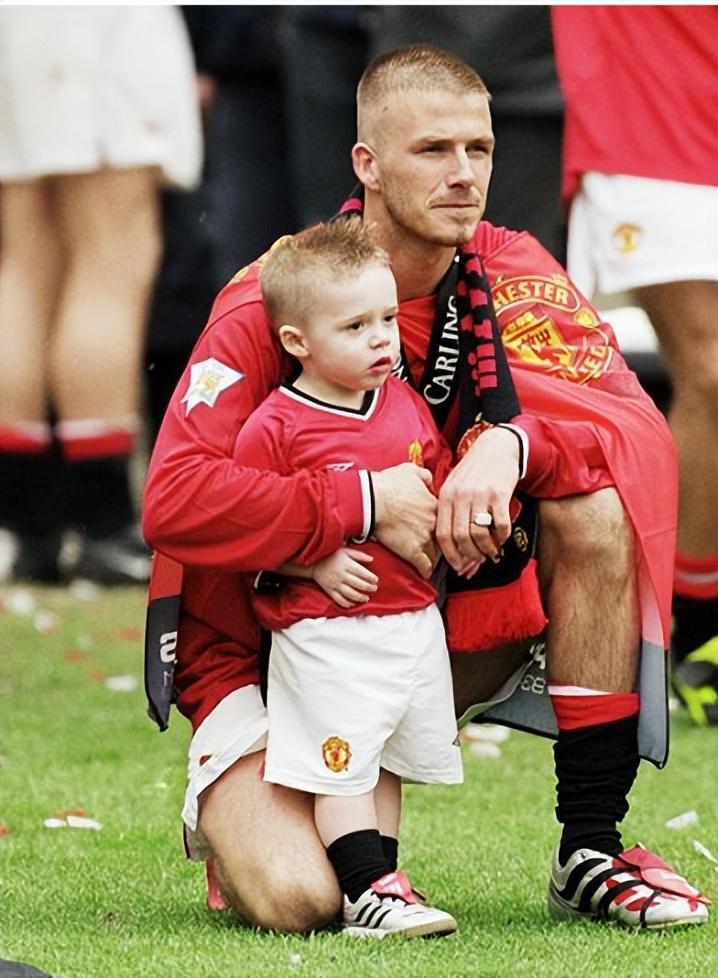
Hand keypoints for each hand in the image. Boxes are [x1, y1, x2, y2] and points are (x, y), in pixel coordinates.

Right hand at [312, 548, 377, 608]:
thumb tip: (372, 559)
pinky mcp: (329, 590)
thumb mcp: (345, 551)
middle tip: (374, 588)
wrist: (313, 562)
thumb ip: (359, 555)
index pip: (362, 573)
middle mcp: (341, 575)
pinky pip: (339, 599)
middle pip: (358, 584)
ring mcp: (335, 584)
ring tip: (366, 598)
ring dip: (360, 597)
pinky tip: (353, 604)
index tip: (376, 580)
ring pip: (350, 594)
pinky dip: (346, 603)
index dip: (371, 577)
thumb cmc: (331, 555)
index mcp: (346, 565)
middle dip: (368, 588)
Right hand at [371, 463, 439, 578]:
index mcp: (435, 505)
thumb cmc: (388, 484)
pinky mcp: (412, 551)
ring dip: (435, 558)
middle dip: (445, 544)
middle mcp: (434, 523)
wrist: (372, 500)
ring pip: (437, 554)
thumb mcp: (410, 470)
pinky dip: (426, 570)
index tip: (444, 530)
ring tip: (433, 562)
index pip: (448, 521)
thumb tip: (430, 481)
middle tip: (444, 549)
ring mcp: (424, 538)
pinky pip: (424, 566)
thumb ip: (425, 475)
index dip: (445, 526)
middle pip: (446, 538)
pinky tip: (425, 573)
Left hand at [436, 427, 519, 572]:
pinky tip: (502, 538)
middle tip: (477, 560)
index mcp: (446, 496)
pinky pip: (500, 525)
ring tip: (490, 552)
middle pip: (460, 537)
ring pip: (479, 534)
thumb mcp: (455, 486)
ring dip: (486, 549)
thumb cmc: (475, 472)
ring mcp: (480, 495)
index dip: (450, 555)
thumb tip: (455, 547)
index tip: (458, 566)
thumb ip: (452, 512)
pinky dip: (502, 537)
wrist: (497, 447)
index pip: (442, 533)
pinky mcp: (499, 494)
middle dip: (469, 555)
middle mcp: (460, 496)